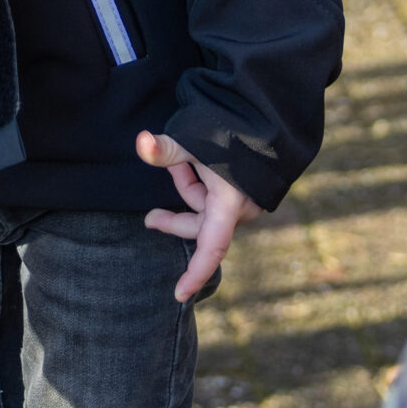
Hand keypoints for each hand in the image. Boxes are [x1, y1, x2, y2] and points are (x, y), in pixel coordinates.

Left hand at [136, 131, 250, 300]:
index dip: (195, 273)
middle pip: (200, 227)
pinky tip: (197, 162)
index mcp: (230, 204)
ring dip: (189, 189)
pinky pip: (217, 201)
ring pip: (207, 210)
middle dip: (174, 219)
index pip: (210, 248)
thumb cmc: (230, 129)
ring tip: (185, 160)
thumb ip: (166, 150)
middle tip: (149, 217)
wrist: (265, 113)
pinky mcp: (247, 192)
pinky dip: (202, 186)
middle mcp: (242, 208)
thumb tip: (141, 142)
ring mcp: (246, 201)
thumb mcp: (194, 140)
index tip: (179, 294)